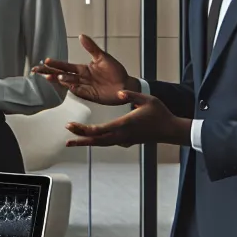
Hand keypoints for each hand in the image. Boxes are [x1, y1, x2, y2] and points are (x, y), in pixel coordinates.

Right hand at [33, 35, 133, 104]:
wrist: (126, 85)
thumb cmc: (116, 71)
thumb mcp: (103, 57)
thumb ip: (91, 48)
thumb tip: (81, 36)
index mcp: (83, 69)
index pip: (65, 66)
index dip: (56, 64)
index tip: (45, 61)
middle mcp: (81, 78)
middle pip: (62, 75)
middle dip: (49, 73)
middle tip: (37, 71)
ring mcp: (84, 87)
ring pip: (68, 83)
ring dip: (59, 80)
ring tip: (51, 76)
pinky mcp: (89, 95)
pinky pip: (78, 91)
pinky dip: (71, 88)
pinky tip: (65, 85)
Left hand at [64, 90, 189, 147]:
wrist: (170, 130)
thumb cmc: (160, 113)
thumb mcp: (147, 99)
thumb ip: (132, 95)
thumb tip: (119, 92)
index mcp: (125, 124)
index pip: (100, 129)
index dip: (84, 129)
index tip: (71, 126)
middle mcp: (122, 135)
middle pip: (97, 140)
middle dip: (81, 138)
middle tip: (66, 137)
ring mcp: (124, 140)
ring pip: (101, 144)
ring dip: (87, 143)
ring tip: (72, 142)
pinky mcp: (126, 141)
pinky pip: (108, 143)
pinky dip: (97, 142)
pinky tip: (89, 140)